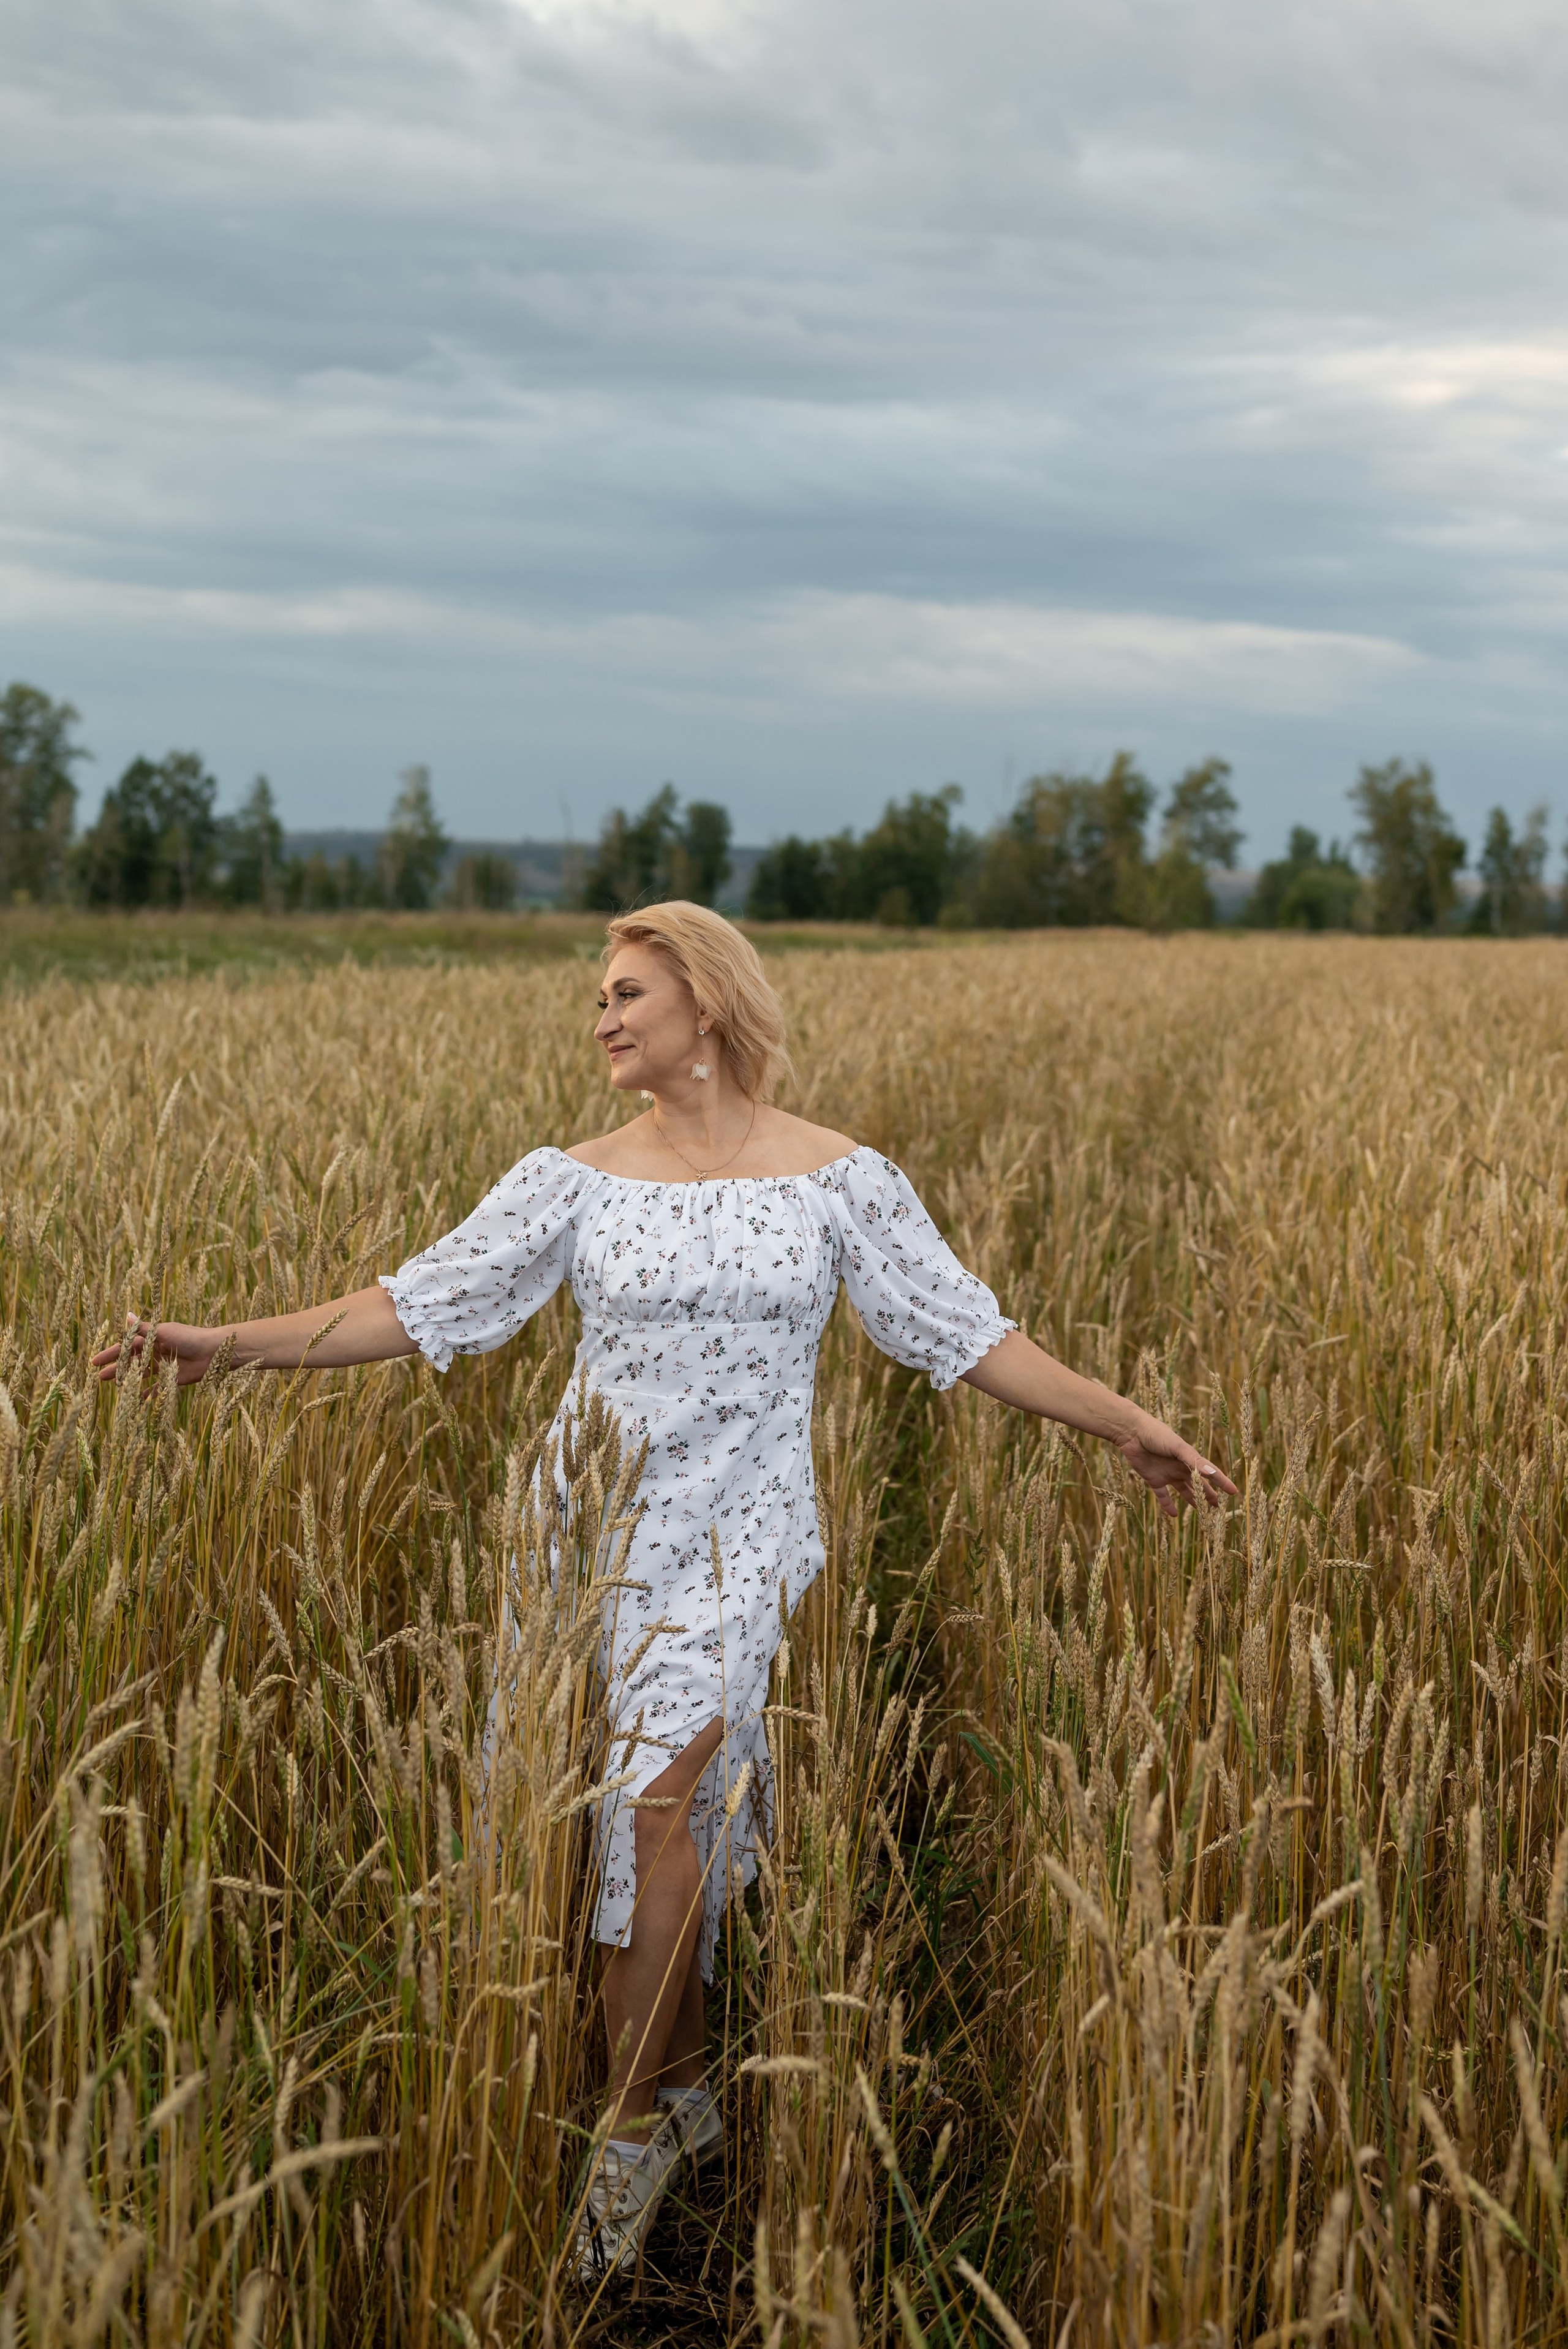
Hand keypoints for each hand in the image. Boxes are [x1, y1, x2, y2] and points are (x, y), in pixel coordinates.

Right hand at [92, 1313, 224, 1387]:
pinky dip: (148, 1392)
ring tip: (114, 1386)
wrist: (214, 1351)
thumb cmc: (189, 1337)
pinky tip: (137, 1399)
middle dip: (116, 1367)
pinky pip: (157, 1386)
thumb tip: (125, 1314)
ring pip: (142, 1373)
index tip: (94, 1362)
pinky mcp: (174, 1378)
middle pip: (132, 1360)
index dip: (111, 1353)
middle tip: (99, 1377)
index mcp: (153, 1338)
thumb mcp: (163, 1332)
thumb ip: (143, 1328)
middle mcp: (157, 1350)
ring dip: (128, 1378)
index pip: (126, 1346)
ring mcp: (164, 1365)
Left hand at [1115, 1408, 1237, 1518]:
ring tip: (1202, 1512)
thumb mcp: (1177, 1447)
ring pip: (1184, 1491)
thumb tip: (1211, 1473)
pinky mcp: (1153, 1479)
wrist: (1131, 1433)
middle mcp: (1181, 1467)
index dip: (1222, 1482)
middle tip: (1219, 1506)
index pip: (1210, 1472)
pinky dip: (1168, 1505)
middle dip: (1209, 1494)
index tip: (1234, 1492)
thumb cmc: (1157, 1435)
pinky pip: (1163, 1496)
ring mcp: (1168, 1474)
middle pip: (1198, 1484)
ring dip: (1193, 1501)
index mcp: (1190, 1458)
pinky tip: (1174, 1515)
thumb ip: (1193, 1461)